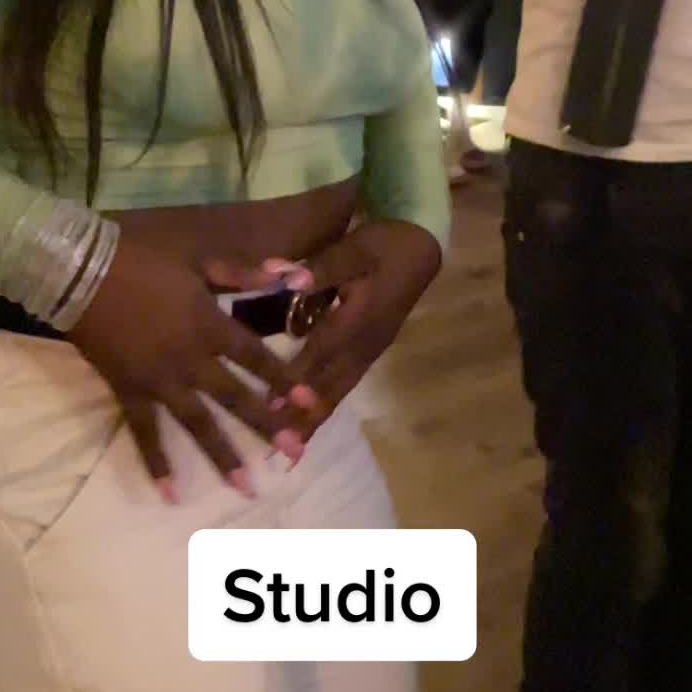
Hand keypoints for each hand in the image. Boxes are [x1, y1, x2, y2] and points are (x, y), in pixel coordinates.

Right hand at [68, 231, 315, 500]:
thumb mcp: (197, 256)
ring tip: (247, 488)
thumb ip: (242, 272)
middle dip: (268, 425)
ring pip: (197, 423)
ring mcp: (159, 381)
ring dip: (223, 455)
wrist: (82, 270)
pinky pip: (144, 432)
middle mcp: (190, 360)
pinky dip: (156, 463)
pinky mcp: (129, 391)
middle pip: (235, 397)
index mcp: (209, 325)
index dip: (283, 378)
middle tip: (296, 453)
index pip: (255, 357)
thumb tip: (287, 274)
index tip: (310, 403)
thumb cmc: (141, 258)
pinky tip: (171, 494)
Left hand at [277, 222, 442, 434]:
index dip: (296, 377)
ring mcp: (370, 350)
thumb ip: (321, 267)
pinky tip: (313, 417)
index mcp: (359, 319)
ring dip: (316, 417)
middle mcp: (364, 344)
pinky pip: (346, 383)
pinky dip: (327, 403)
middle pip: (331, 385)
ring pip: (340, 390)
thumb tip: (288, 279)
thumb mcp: (354, 248)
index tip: (270, 403)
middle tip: (277, 445)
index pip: (321, 353)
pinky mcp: (371, 350)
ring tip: (293, 446)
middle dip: (304, 414)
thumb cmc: (384, 245)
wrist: (421, 249)